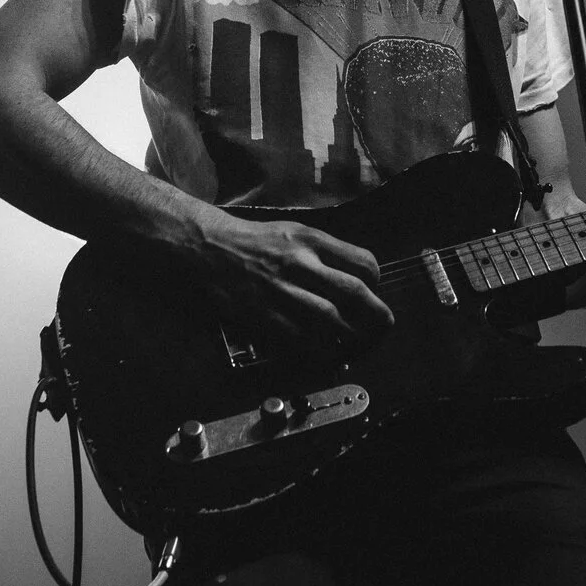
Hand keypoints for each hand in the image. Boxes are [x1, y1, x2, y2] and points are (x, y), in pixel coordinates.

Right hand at [187, 213, 394, 351]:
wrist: (206, 248)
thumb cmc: (253, 242)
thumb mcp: (294, 232)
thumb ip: (326, 253)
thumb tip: (357, 281)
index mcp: (311, 240)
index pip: (363, 263)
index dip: (376, 286)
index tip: (372, 297)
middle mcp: (300, 263)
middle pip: (355, 294)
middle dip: (376, 318)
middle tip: (379, 331)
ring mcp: (281, 290)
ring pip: (331, 321)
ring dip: (349, 340)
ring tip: (354, 347)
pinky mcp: (263, 314)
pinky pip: (300, 339)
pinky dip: (318, 351)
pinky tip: (323, 354)